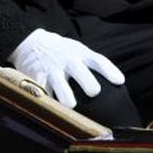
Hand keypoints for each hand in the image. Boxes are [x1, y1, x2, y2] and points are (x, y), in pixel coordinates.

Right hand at [8, 28, 123, 108]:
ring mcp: (52, 69)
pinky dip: (45, 99)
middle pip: (79, 70)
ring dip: (65, 94)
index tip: (119, 81)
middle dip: (87, 81)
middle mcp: (68, 61)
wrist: (33, 43)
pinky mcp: (37, 77)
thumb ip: (93, 65)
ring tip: (70, 105)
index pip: (98, 60)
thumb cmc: (64, 53)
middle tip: (94, 91)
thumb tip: (117, 85)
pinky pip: (41, 89)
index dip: (109, 70)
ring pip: (59, 83)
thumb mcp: (79, 52)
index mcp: (82, 54)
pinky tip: (49, 109)